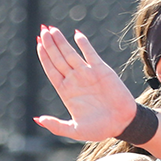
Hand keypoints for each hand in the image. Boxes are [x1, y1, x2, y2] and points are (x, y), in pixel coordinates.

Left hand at [34, 26, 138, 141]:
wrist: (122, 123)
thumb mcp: (75, 130)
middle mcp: (75, 80)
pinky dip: (84, 44)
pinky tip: (76, 34)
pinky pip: (90, 54)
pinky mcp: (102, 70)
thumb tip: (38, 119)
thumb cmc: (99, 129)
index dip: (44, 57)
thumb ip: (56, 126)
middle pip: (58, 58)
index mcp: (66, 92)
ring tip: (52, 30)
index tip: (38, 44)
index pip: (52, 70)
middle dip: (50, 44)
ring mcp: (87, 74)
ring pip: (71, 53)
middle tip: (42, 31)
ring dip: (62, 41)